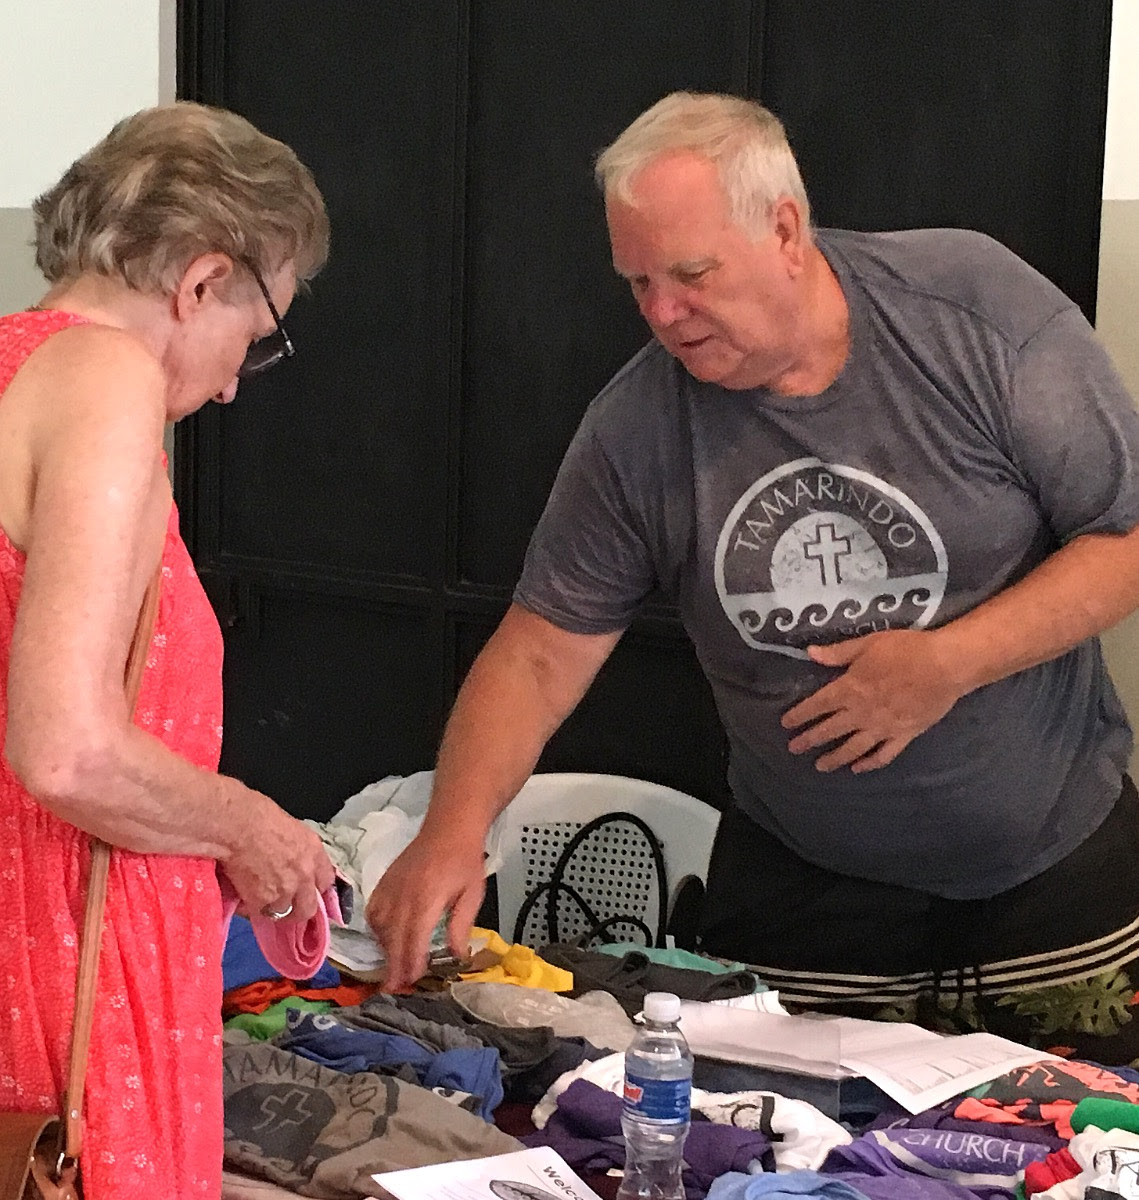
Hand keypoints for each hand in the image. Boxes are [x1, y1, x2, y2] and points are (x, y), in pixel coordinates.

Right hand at [222, 803, 335, 922]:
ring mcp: (285, 891)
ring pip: (282, 913)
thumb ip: (296, 850)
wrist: (236, 826)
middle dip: (297, 910)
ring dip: (271, 908)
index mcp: (313, 851)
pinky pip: (258, 913)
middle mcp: (304, 874)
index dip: (314, 889)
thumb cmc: (256, 815)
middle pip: (308, 907)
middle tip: (283, 906)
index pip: (326, 881)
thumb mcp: (289, 828)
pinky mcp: (262, 902)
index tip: (305, 891)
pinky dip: (250, 908)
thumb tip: (288, 862)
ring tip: (256, 897)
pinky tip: (241, 895)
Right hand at [366, 829, 485, 990]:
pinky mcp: (385, 882)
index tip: (410, 981)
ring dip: (385, 948)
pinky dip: (376, 929)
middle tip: (393, 989)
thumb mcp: (472, 895)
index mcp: (427, 898)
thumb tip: (455, 957)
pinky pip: (374, 911)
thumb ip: (461, 926)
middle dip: (394, 964)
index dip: (411, 961)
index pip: (414, 937)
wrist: (449, 828)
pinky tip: (384, 939)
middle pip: (394, 936)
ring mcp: (391, 887)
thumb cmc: (465, 861)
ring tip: (392, 967)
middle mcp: (404, 894)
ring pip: (381, 925)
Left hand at [781, 628, 963, 772]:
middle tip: (794, 749)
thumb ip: (838, 653)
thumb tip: (810, 653)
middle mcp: (862, 712)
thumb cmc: (906, 650)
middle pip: (831, 730)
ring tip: (820, 766)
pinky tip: (858, 768)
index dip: (800, 715)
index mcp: (851, 688)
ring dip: (835, 758)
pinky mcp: (904, 735)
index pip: (818, 705)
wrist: (945, 665)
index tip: (786, 725)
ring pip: (853, 748)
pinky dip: (869, 764)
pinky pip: (883, 755)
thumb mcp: (868, 644)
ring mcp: (883, 727)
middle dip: (810, 740)